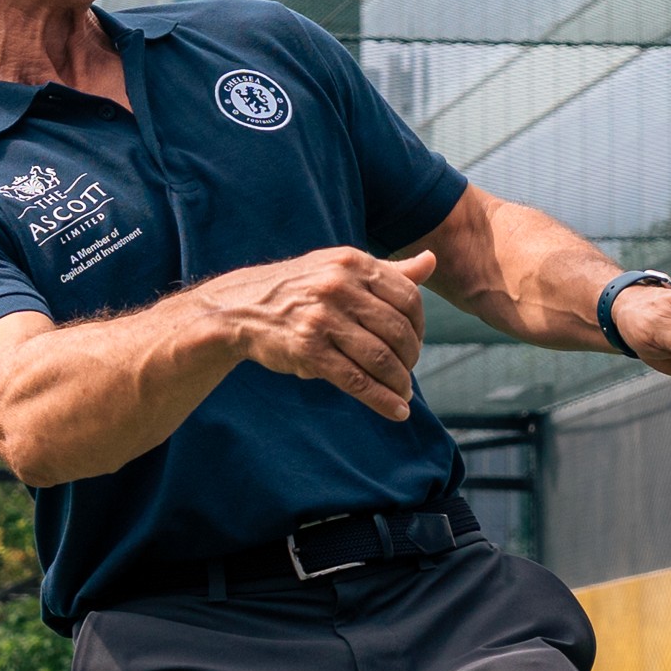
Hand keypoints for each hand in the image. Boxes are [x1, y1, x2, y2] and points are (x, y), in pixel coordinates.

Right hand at [198, 247, 434, 420]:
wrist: (240, 308)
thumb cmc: (299, 289)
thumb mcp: (340, 268)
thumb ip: (387, 270)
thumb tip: (431, 260)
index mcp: (353, 263)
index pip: (408, 297)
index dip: (420, 326)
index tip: (415, 344)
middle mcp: (339, 286)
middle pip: (398, 330)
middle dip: (410, 358)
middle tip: (407, 372)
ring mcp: (323, 318)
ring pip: (380, 358)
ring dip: (399, 383)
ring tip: (402, 394)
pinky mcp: (308, 350)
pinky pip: (357, 380)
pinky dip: (382, 400)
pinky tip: (396, 411)